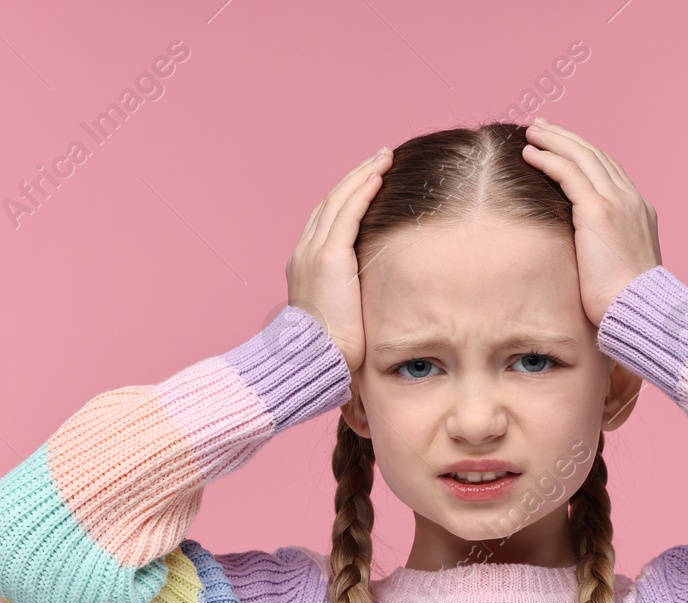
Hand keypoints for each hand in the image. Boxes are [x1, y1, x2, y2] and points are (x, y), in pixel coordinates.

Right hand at [286, 145, 392, 372]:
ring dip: (362, 175)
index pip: (326, 220)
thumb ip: (350, 297)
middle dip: (355, 178)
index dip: (347, 197)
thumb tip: (372, 300)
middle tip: (379, 158)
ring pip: (339, 201)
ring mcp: (313, 252)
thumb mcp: (339, 317)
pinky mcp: (328, 257)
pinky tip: (378, 175)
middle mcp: (304, 252)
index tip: (368, 181)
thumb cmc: (329, 350)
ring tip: (383, 157)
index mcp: (305, 265)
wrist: (312, 360)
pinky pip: (347, 213)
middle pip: (331, 203)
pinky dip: (362, 191)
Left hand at [520, 119, 661, 325]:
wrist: (640, 310)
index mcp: (639, 211)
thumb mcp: (620, 266)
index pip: (609, 171)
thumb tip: (584, 253)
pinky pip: (569, 173)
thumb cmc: (627, 301)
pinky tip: (530, 153)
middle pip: (595, 156)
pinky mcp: (598, 211)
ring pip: (582, 157)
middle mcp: (631, 200)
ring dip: (555, 141)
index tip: (563, 146)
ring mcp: (617, 202)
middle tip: (543, 127)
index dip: (584, 154)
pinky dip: (549, 159)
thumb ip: (606, 247)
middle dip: (567, 138)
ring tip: (532, 131)